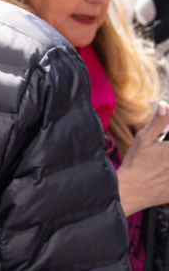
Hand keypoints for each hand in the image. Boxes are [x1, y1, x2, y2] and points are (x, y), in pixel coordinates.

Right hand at [118, 101, 168, 215]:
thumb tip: (165, 106)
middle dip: (167, 152)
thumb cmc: (135, 163)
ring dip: (168, 161)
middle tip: (161, 152)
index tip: (164, 143)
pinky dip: (168, 175)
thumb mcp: (143, 139)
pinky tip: (162, 173)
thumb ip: (158, 122)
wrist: (130, 190)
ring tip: (161, 163)